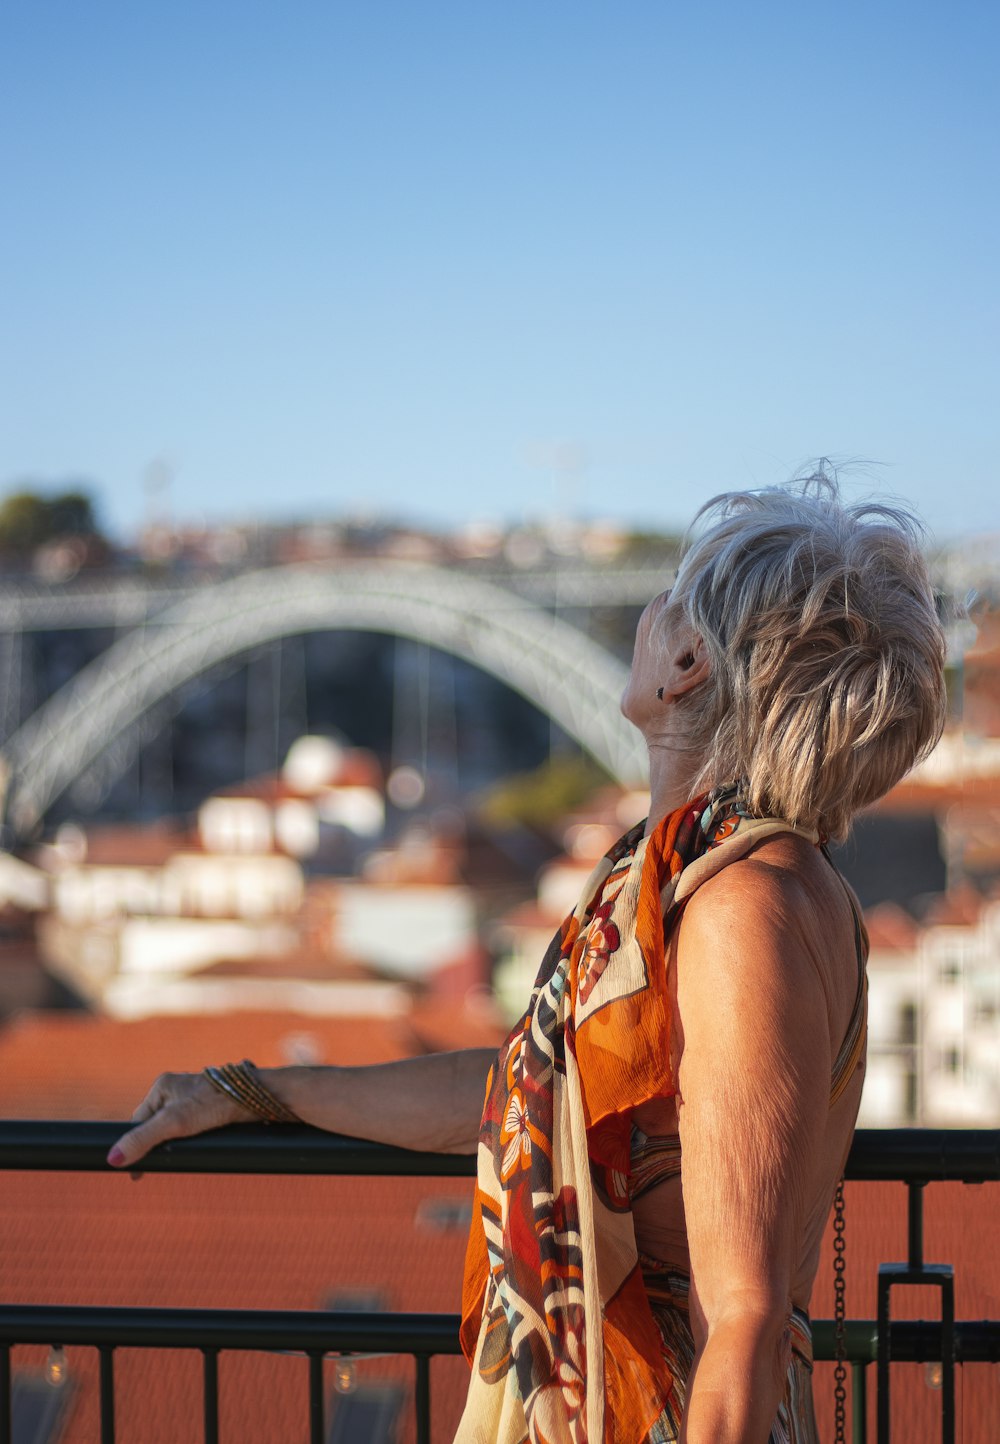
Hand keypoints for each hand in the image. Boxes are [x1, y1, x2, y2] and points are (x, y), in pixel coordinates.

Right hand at [107, 1071, 251, 1169]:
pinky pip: (190, 1129)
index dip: (134, 1146)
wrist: (256, 1098)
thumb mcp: (174, 1123)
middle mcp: (177, 1089)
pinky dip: (187, 1142)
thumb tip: (113, 1159)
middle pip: (154, 1125)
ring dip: (171, 1144)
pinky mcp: (210, 1108)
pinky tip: (192, 1150)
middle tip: (154, 1169)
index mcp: (162, 1086)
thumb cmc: (215, 1103)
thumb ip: (143, 1139)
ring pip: (173, 1128)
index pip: (138, 1121)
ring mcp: (194, 1098)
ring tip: (173, 1160)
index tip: (136, 1173)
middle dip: (153, 1146)